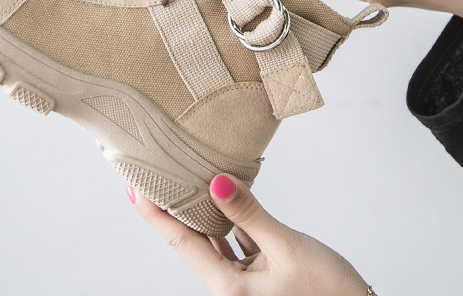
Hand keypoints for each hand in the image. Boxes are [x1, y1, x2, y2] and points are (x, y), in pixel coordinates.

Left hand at [130, 174, 370, 295]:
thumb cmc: (328, 293)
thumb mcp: (288, 248)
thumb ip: (250, 215)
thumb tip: (215, 184)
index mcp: (229, 288)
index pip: (181, 242)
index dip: (155, 214)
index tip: (134, 187)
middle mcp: (231, 288)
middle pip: (190, 241)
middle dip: (168, 210)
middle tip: (149, 177)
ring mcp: (244, 283)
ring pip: (211, 240)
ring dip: (196, 213)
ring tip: (179, 182)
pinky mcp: (260, 275)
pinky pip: (233, 242)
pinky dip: (225, 220)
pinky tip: (221, 198)